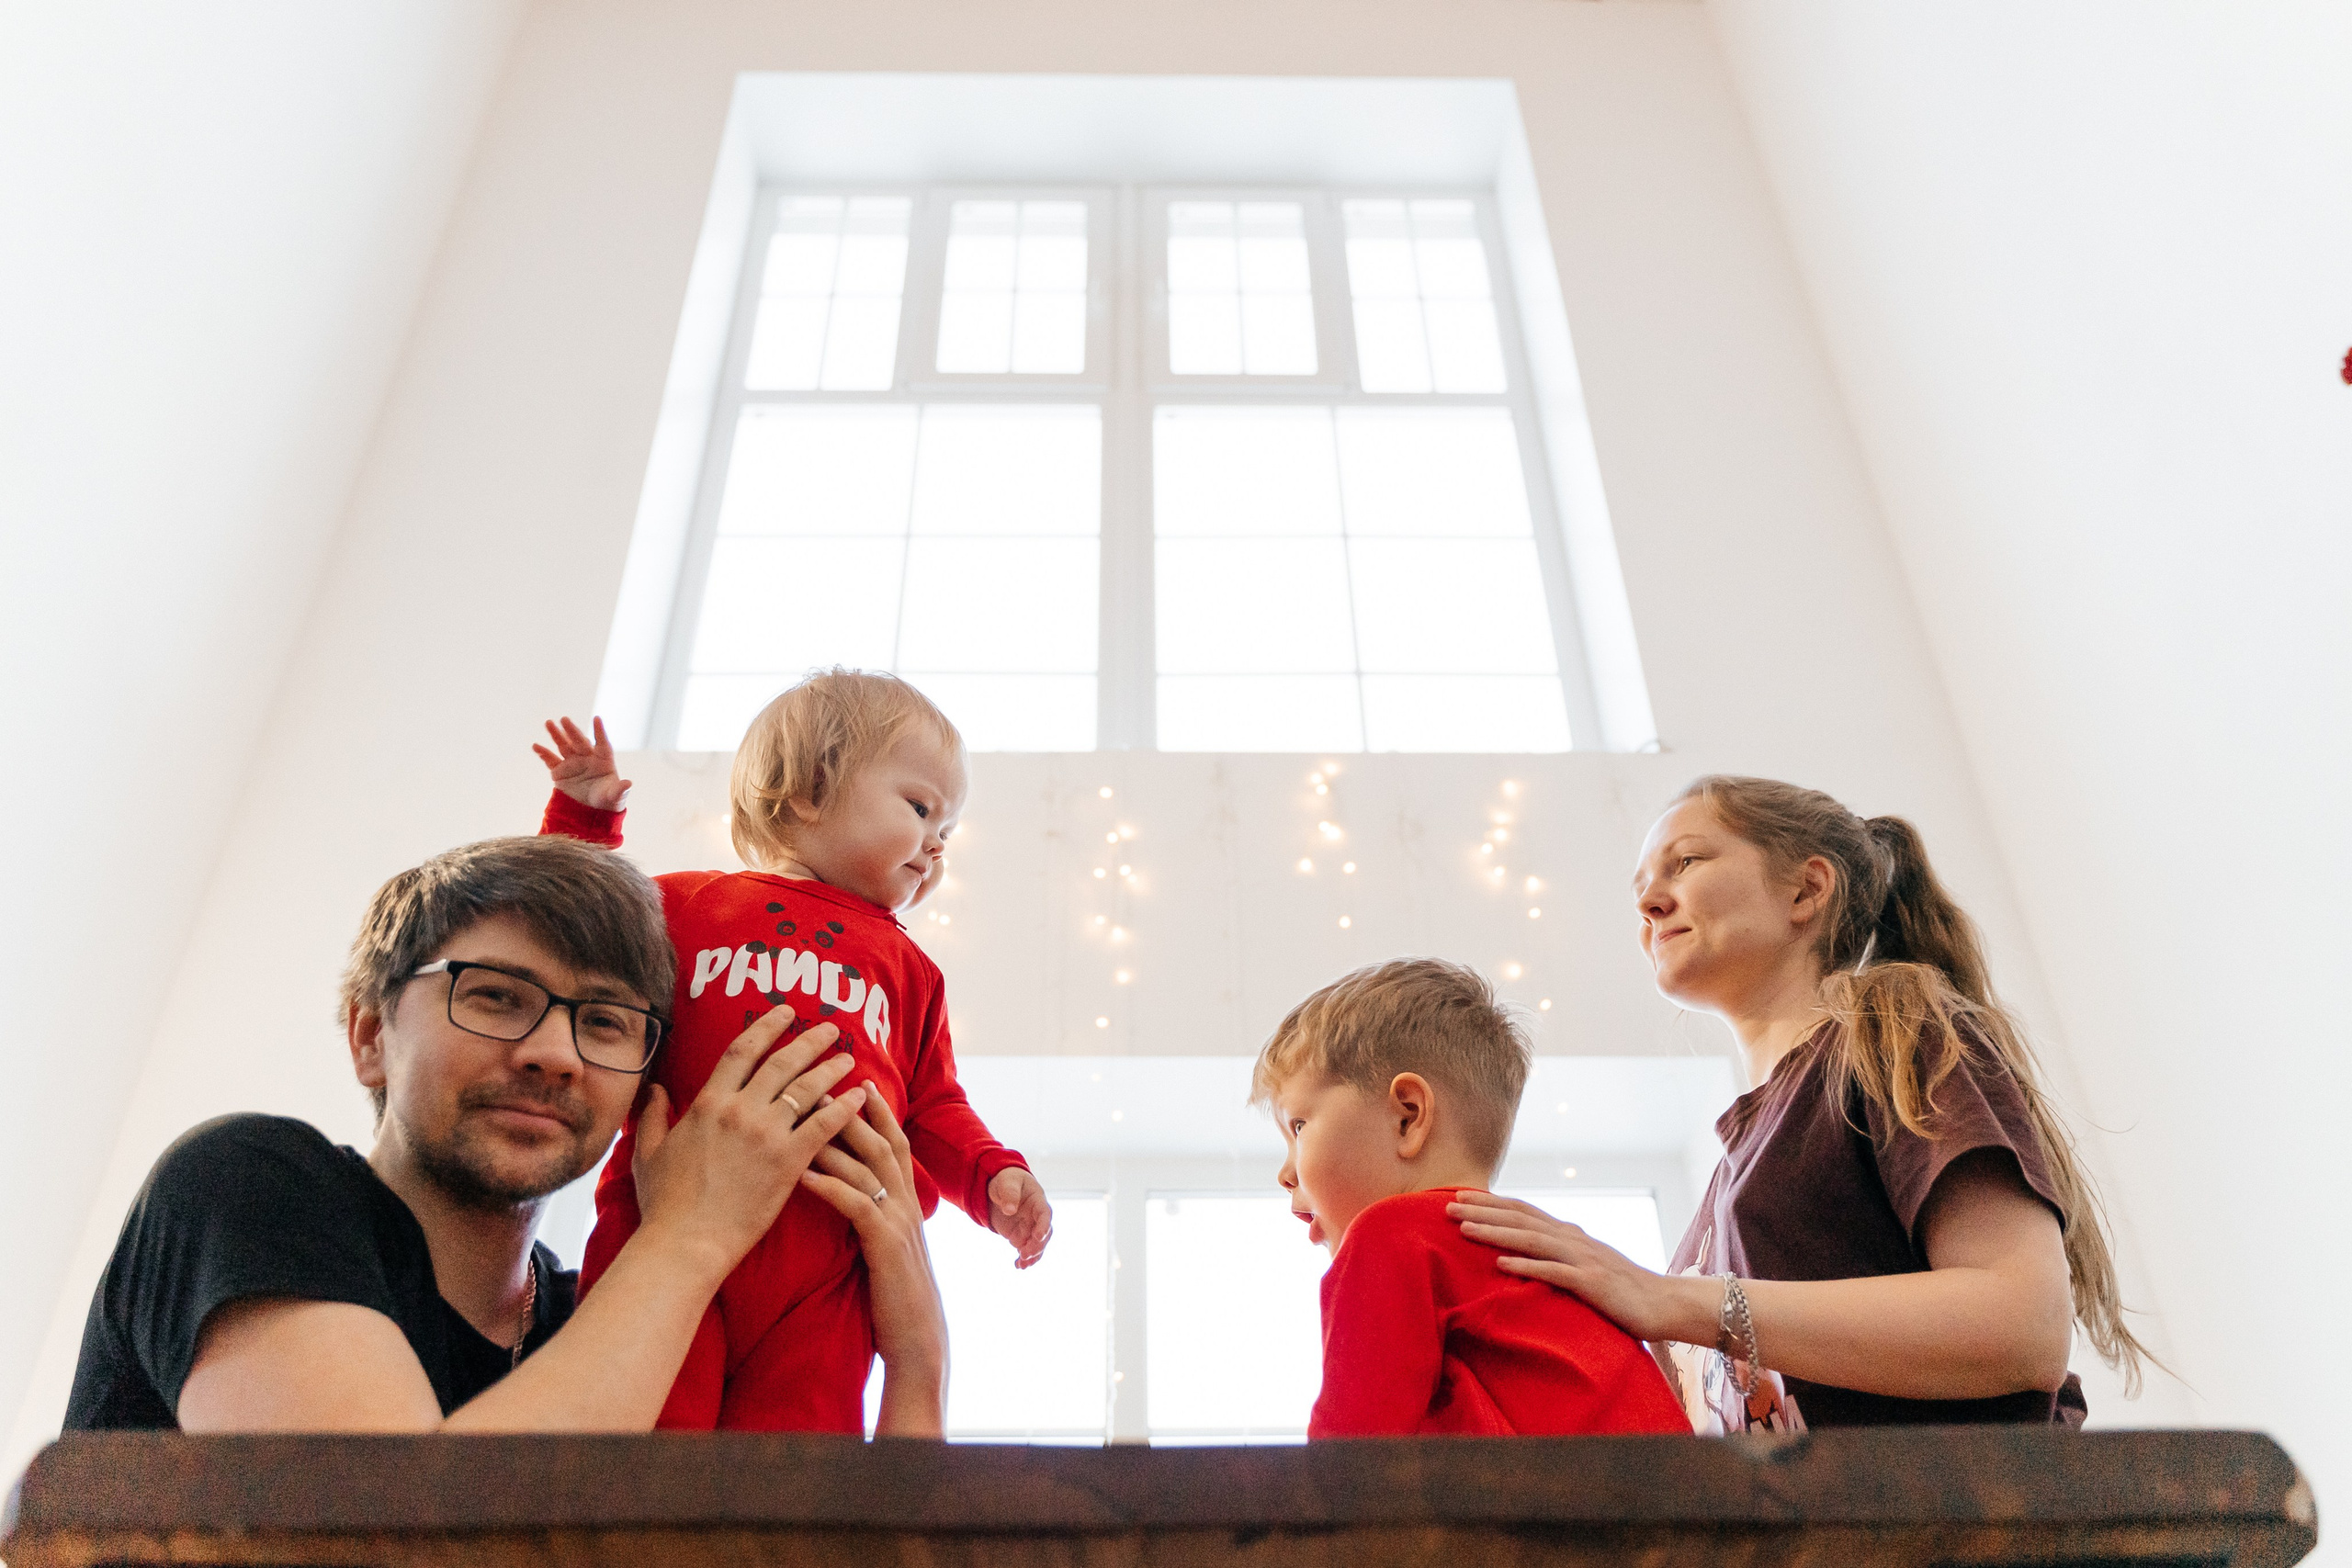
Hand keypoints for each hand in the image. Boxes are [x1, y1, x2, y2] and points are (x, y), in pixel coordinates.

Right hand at [533, 715, 630, 810]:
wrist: (590, 810)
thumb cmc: (607, 800)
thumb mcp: (615, 796)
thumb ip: (620, 789)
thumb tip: (628, 784)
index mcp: (603, 759)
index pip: (602, 743)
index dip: (600, 732)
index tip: (597, 719)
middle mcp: (587, 757)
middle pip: (579, 741)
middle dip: (572, 731)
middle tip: (564, 719)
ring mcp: (572, 763)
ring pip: (564, 745)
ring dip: (556, 734)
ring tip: (548, 723)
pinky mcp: (560, 771)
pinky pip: (550, 760)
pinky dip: (543, 753)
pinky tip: (535, 746)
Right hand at [631, 1013, 859, 1286]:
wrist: (686, 1242)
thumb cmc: (664, 1203)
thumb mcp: (649, 1152)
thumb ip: (653, 1116)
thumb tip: (655, 1088)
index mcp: (708, 1103)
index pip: (742, 1050)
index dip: (767, 1025)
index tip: (786, 1011)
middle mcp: (741, 1110)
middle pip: (783, 1062)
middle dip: (810, 1040)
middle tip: (832, 1028)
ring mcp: (767, 1134)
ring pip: (808, 1089)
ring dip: (832, 1069)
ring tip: (850, 1059)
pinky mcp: (789, 1161)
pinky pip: (824, 1125)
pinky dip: (845, 1107)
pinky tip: (860, 1097)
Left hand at [801, 1087, 948, 1436]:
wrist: (919, 1344)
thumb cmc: (895, 1301)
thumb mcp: (888, 1251)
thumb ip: (876, 1221)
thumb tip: (855, 1199)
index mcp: (909, 1203)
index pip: (895, 1143)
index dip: (877, 1111)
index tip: (856, 1080)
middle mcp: (908, 1204)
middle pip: (881, 1141)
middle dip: (852, 1108)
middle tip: (822, 1078)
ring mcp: (899, 1222)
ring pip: (868, 1164)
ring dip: (834, 1136)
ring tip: (803, 1112)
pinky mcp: (885, 1245)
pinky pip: (855, 1203)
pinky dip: (828, 1183)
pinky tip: (802, 1171)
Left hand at [986, 1167, 1052, 1267]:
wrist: (1000, 1187)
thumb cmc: (1007, 1180)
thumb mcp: (1006, 1182)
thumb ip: (1009, 1194)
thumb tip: (1009, 1210)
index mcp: (1037, 1200)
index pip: (1045, 1214)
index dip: (1043, 1225)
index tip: (1038, 1236)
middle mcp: (1037, 1216)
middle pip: (1044, 1233)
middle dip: (1037, 1245)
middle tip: (1025, 1253)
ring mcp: (1029, 1227)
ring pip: (1037, 1244)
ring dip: (1032, 1255)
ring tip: (1023, 1264)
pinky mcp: (1021, 1235)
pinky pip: (1025, 1249)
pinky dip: (1024, 1258)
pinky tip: (1018, 1266)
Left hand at [1448, 1191, 1682, 1341]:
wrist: (1667, 1304)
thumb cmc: (1624, 1291)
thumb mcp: (1586, 1267)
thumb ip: (1559, 1258)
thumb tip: (1525, 1255)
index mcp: (1570, 1235)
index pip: (1524, 1212)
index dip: (1491, 1203)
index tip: (1458, 1197)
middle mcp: (1573, 1240)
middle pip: (1521, 1219)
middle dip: (1482, 1211)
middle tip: (1446, 1205)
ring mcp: (1583, 1260)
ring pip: (1531, 1240)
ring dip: (1495, 1233)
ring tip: (1464, 1228)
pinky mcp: (1593, 1284)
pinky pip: (1555, 1273)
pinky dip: (1528, 1266)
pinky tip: (1503, 1263)